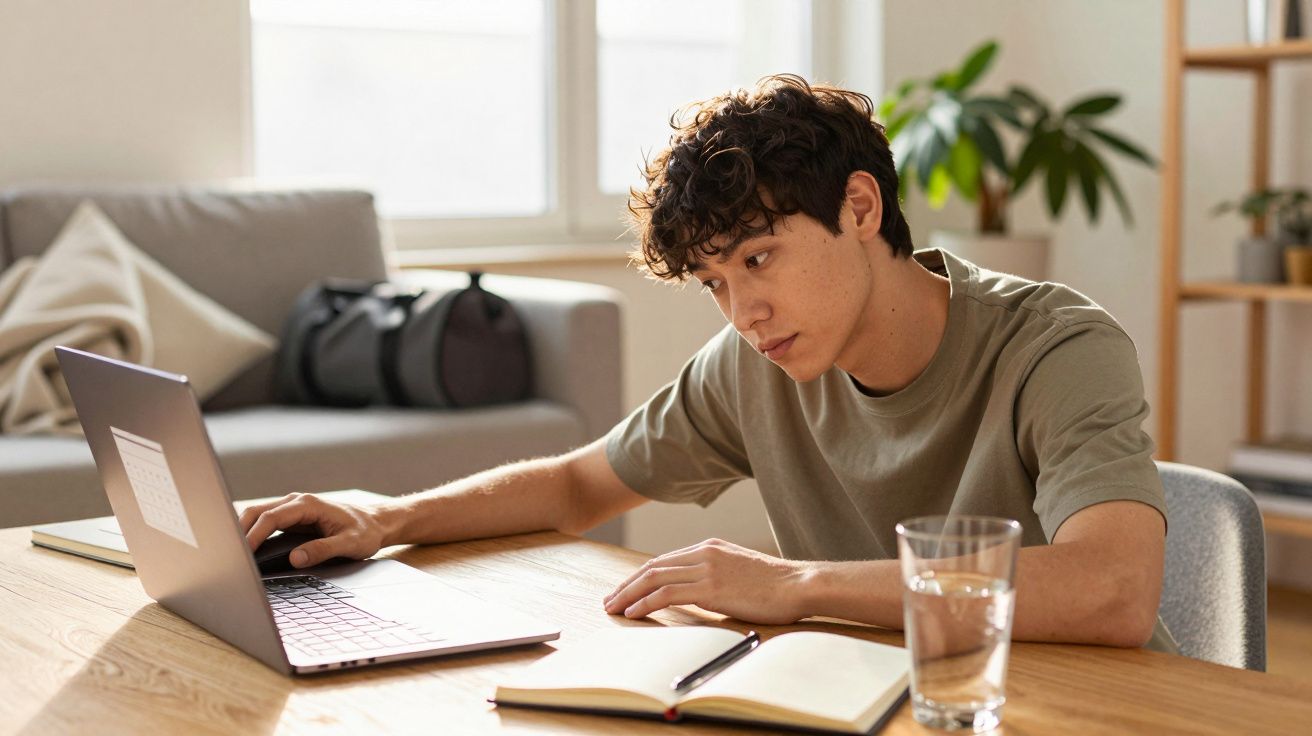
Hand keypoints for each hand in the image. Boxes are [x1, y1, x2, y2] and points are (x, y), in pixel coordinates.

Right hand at [238, 492, 388, 568]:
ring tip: (230, 555)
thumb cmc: (365, 532)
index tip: (242, 553)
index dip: (254, 535)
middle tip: (227, 555)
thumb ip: (323, 550)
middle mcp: (296, 503)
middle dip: (238, 531)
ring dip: (241, 532)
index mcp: (308, 505)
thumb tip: (296, 558)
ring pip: (257, 516)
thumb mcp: (350, 544)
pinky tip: (244, 552)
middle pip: (256, 512)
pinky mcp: (291, 518)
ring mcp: (292, 509)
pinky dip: (251, 534)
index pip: (272, 518)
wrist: (376, 523)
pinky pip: (264, 523)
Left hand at [603, 538, 811, 624]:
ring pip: (654, 579)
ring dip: (629, 594)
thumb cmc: (775, 585)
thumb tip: (695, 593)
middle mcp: (704, 553)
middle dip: (627, 585)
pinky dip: (645, 603)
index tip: (625, 590)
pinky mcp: (710, 587)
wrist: (798, 584)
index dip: (640, 576)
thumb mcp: (738, 571)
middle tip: (610, 600)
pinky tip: (633, 613)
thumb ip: (714, 575)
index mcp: (709, 547)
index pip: (664, 561)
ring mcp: (706, 568)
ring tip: (613, 608)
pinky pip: (667, 594)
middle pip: (653, 567)